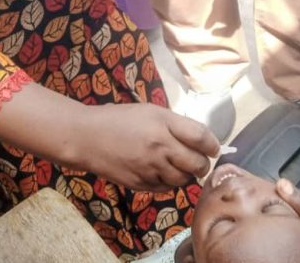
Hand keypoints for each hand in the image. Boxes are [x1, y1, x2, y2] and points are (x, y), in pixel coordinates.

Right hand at [75, 103, 219, 191]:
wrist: (85, 137)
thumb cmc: (119, 119)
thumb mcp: (150, 111)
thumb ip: (175, 125)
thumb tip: (201, 140)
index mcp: (163, 123)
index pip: (201, 137)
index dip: (213, 145)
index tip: (214, 148)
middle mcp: (159, 146)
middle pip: (197, 164)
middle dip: (203, 164)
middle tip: (199, 161)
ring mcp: (149, 167)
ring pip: (183, 180)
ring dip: (186, 175)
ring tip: (179, 166)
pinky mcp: (140, 183)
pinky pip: (165, 187)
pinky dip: (169, 182)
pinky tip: (161, 172)